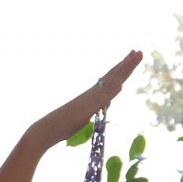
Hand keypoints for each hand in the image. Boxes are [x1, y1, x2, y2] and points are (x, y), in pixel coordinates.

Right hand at [26, 50, 142, 150]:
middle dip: (126, 63)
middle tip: (138, 50)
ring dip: (125, 68)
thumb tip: (91, 112)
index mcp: (90, 96)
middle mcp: (91, 93)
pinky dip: (113, 88)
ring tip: (136, 55)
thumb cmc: (60, 127)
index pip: (109, 79)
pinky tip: (122, 82)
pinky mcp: (86, 108)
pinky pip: (103, 97)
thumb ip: (87, 112)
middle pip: (112, 76)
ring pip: (111, 81)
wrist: (45, 130)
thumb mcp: (80, 119)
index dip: (120, 69)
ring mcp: (89, 99)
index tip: (130, 58)